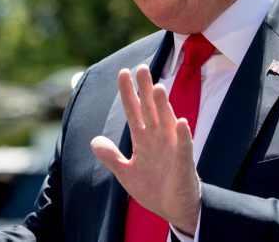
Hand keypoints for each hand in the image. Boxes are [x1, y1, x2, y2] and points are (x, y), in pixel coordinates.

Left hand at [91, 65, 200, 234]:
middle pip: (151, 110)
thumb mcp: (126, 173)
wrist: (175, 210)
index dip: (128, 93)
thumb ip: (112, 157)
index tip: (123, 73)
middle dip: (146, 90)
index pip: (134, 111)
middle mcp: (159, 139)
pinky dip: (184, 136)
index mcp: (144, 139)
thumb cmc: (154, 188)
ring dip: (164, 107)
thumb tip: (94, 141)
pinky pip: (184, 148)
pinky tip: (183, 122)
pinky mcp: (184, 164)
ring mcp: (172, 149)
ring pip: (167, 123)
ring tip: (158, 88)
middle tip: (142, 68)